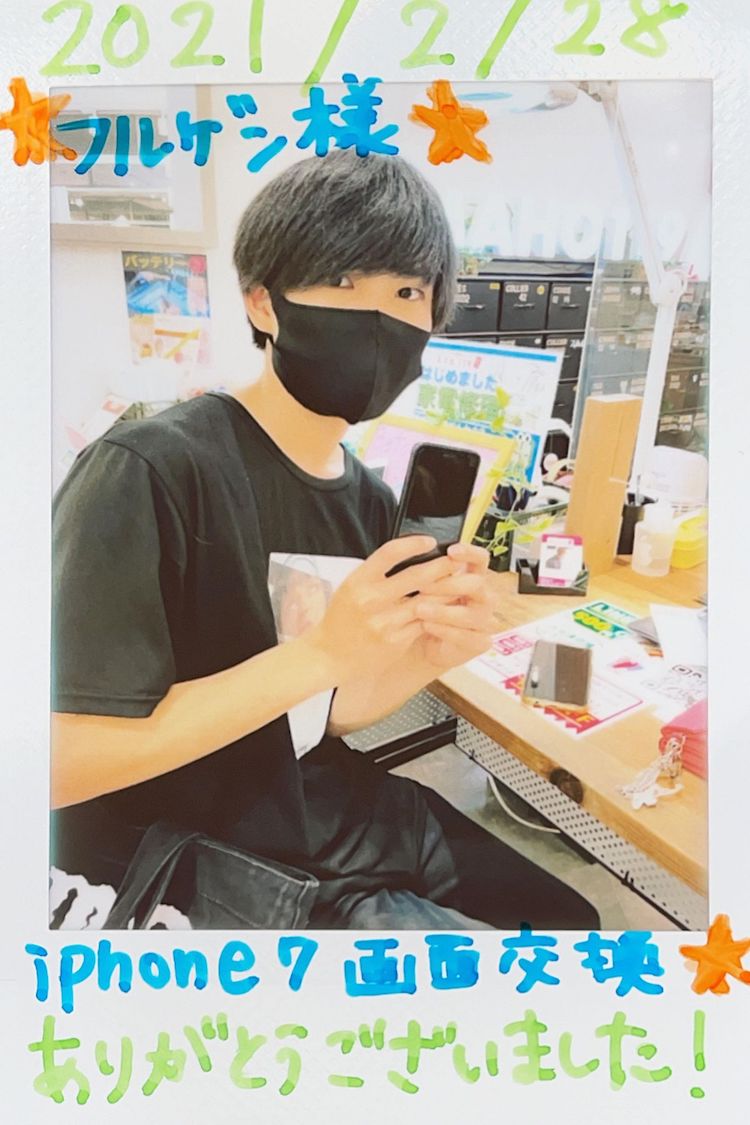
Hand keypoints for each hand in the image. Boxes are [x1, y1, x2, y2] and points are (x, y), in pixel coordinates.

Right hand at [305, 536, 460, 680]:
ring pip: (427, 601)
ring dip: (446, 590)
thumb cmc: (341, 619)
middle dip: (442, 566)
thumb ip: (376, 573)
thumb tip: (409, 555)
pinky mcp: (396, 641)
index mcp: (358, 581)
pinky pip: (424, 622)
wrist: (329, 655)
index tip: (430, 541)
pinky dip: (438, 613)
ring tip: (458, 582)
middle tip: (456, 560)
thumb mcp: (351, 588)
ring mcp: (385, 622)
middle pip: (416, 576)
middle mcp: (371, 600)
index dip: (413, 544)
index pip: (390, 553)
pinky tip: (447, 607)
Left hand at [410, 542, 498, 671]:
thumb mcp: (426, 591)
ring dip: (443, 610)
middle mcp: (484, 597)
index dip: (469, 552)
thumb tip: (416, 558)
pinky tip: (427, 626)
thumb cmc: (429, 612)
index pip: (481, 559)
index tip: (450, 551)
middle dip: (448, 584)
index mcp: (474, 578)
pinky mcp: (481, 643)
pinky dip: (444, 630)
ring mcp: (485, 621)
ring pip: (471, 613)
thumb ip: (429, 575)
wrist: (427, 646)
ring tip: (419, 609)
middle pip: (477, 584)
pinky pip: (467, 636)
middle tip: (422, 586)